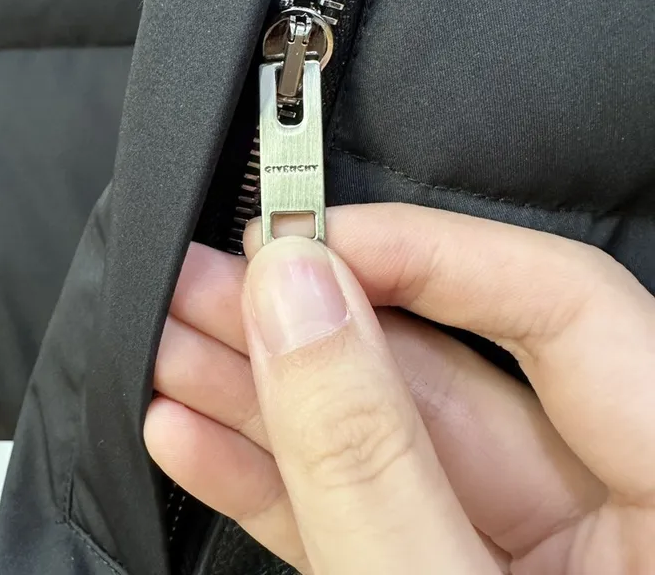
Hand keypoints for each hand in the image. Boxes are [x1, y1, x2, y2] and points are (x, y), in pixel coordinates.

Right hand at [145, 204, 654, 573]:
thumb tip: (299, 305)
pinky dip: (278, 480)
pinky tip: (199, 435)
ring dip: (267, 397)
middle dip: (303, 324)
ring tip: (174, 348)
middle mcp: (613, 514)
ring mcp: (528, 551)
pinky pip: (365, 510)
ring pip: (386, 436)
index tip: (309, 240)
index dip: (428, 253)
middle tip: (209, 280)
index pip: (561, 304)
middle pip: (446, 369)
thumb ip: (371, 462)